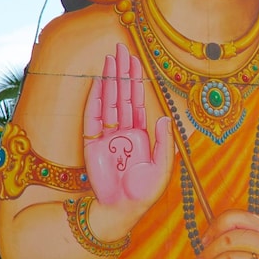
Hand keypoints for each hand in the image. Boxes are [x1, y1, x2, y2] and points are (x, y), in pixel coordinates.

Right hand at [83, 43, 174, 214]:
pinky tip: (97, 83)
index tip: (134, 60)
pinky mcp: (92, 146)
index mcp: (142, 134)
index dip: (136, 80)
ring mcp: (107, 137)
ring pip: (108, 102)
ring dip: (108, 81)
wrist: (122, 210)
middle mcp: (124, 131)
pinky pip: (92, 119)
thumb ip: (165, 142)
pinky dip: (94, 100)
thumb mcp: (162, 168)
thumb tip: (166, 117)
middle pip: (122, 95)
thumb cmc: (145, 192)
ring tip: (109, 59)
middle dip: (122, 72)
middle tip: (120, 49)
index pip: (138, 101)